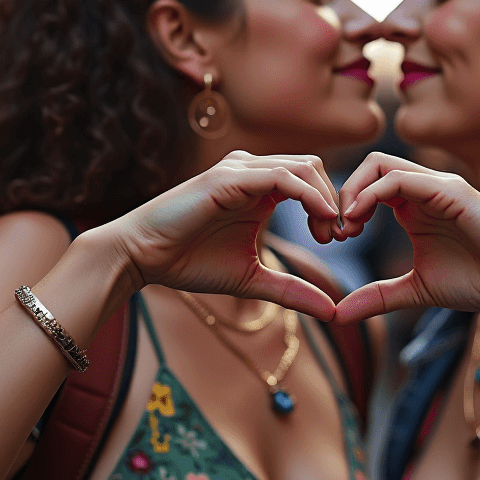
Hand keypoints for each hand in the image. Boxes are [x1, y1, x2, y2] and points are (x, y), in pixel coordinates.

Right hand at [101, 152, 340, 320]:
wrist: (143, 257)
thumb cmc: (190, 262)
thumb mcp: (252, 279)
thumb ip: (291, 291)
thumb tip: (332, 312)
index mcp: (260, 188)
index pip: (311, 181)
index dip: (331, 207)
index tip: (336, 241)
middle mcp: (252, 171)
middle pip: (314, 168)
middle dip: (333, 201)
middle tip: (337, 238)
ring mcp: (240, 170)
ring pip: (303, 167)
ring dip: (324, 199)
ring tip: (328, 234)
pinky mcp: (228, 177)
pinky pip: (280, 176)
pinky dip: (306, 195)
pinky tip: (319, 220)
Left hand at [332, 153, 479, 323]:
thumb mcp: (417, 290)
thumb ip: (378, 297)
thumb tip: (336, 315)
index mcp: (411, 207)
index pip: (365, 186)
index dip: (342, 207)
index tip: (335, 240)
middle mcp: (422, 190)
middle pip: (367, 167)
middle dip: (341, 194)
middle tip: (336, 232)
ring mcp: (436, 186)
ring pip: (379, 164)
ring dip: (353, 191)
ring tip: (347, 227)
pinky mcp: (449, 190)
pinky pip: (402, 178)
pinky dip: (373, 194)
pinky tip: (362, 220)